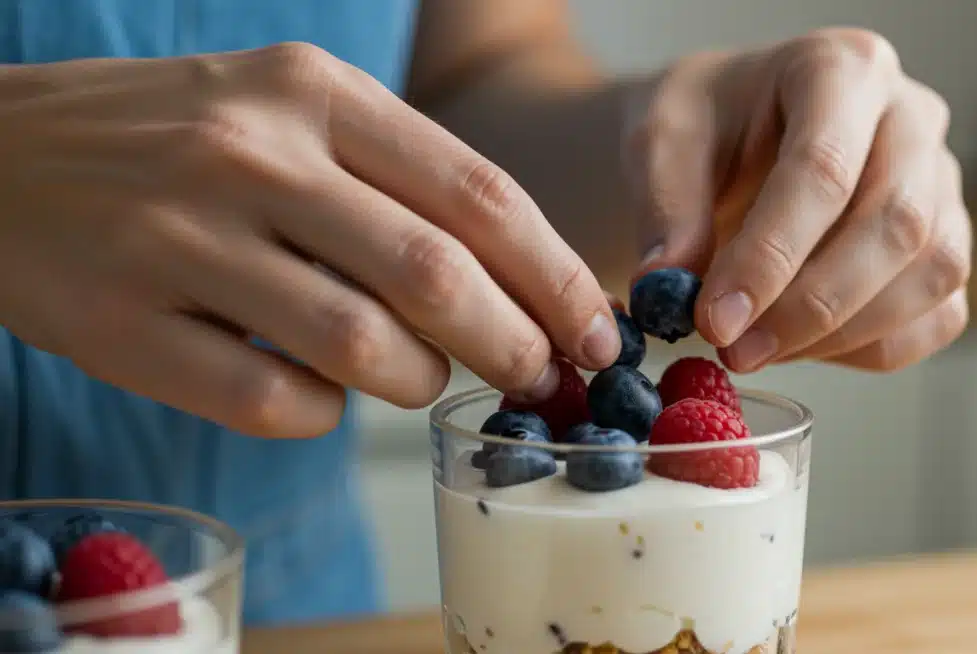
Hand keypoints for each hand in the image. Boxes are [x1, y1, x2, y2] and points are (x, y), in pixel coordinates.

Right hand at [0, 43, 618, 437]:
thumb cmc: (176, 137)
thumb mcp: (288, 113)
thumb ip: (395, 185)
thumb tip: (520, 288)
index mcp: (312, 94)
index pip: (478, 193)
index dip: (555, 276)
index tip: (595, 331)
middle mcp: (252, 154)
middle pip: (437, 275)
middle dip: (513, 345)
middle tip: (538, 377)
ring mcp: (181, 238)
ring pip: (362, 348)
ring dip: (418, 383)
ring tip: (419, 377)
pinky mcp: (125, 324)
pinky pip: (271, 401)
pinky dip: (322, 415)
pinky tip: (319, 394)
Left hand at [625, 28, 970, 372]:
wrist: (729, 141)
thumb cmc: (702, 129)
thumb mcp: (659, 145)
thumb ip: (666, 212)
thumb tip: (670, 287)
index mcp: (842, 69)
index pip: (824, 168)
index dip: (770, 254)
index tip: (714, 318)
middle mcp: (911, 118)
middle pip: (896, 223)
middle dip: (811, 305)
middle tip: (735, 350)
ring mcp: (942, 185)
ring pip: (932, 274)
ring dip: (841, 334)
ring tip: (755, 350)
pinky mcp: (945, 247)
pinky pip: (938, 316)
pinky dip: (870, 349)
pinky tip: (799, 348)